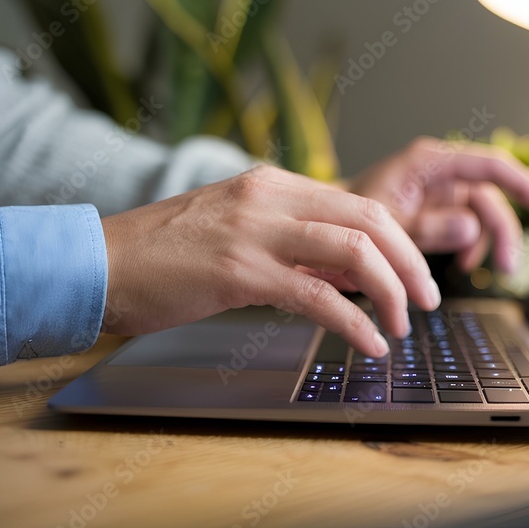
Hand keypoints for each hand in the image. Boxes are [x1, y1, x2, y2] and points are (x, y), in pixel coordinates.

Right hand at [99, 165, 441, 356]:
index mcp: (272, 184)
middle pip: (370, 221)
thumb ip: (294, 244)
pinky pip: (317, 297)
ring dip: (391, 293)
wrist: (100, 262)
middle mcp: (269, 197)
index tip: (415, 277)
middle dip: (411, 264)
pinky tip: (368, 344)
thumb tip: (351, 272)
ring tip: (402, 327)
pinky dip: (353, 323)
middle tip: (428, 302)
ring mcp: (255, 231)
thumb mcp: (238, 231)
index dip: (400, 243)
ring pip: (354, 252)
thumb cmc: (164, 255)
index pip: (359, 204)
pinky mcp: (239, 272)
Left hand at [348, 137, 528, 272]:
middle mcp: (439, 171)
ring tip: (475, 270)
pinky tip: (462, 265)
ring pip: (482, 214)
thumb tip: (471, 227)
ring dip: (486, 244)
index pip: (493, 167)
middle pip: (492, 196)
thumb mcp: (387, 226)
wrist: (326, 226)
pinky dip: (470, 246)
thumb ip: (428, 227)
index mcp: (429, 162)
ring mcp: (440, 190)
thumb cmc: (348, 217)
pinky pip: (467, 226)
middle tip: (509, 268)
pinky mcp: (437, 208)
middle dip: (504, 232)